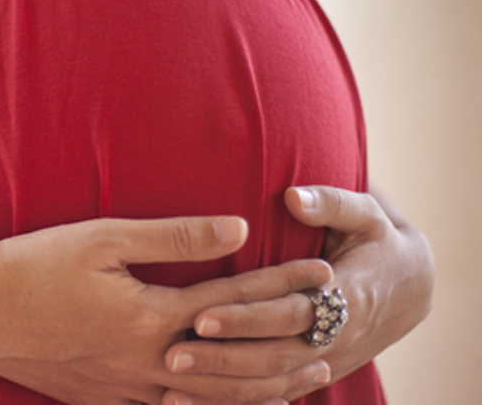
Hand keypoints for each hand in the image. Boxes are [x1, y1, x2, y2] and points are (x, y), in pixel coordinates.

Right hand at [0, 216, 333, 404]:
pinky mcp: (103, 399)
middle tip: (333, 330)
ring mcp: (126, 389)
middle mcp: (148, 363)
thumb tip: (237, 228)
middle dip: (288, 342)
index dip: (283, 283)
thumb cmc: (31, 265)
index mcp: (151, 318)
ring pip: (212, 400)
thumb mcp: (100, 238)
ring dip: (262, 387)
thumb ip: (173, 236)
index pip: (235, 302)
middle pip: (237, 362)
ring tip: (301, 378)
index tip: (322, 268)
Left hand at [160, 186, 434, 404]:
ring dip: (223, 388)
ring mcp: (326, 362)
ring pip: (272, 384)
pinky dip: (235, 401)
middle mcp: (336, 339)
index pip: (289, 314)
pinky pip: (273, 394)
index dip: (247, 318)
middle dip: (223, 360)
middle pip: (274, 357)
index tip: (201, 315)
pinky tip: (189, 402)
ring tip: (172, 386)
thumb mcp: (366, 215)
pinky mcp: (314, 373)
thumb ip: (331, 203)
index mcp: (347, 299)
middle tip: (173, 356)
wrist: (410, 288)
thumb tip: (293, 196)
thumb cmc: (377, 241)